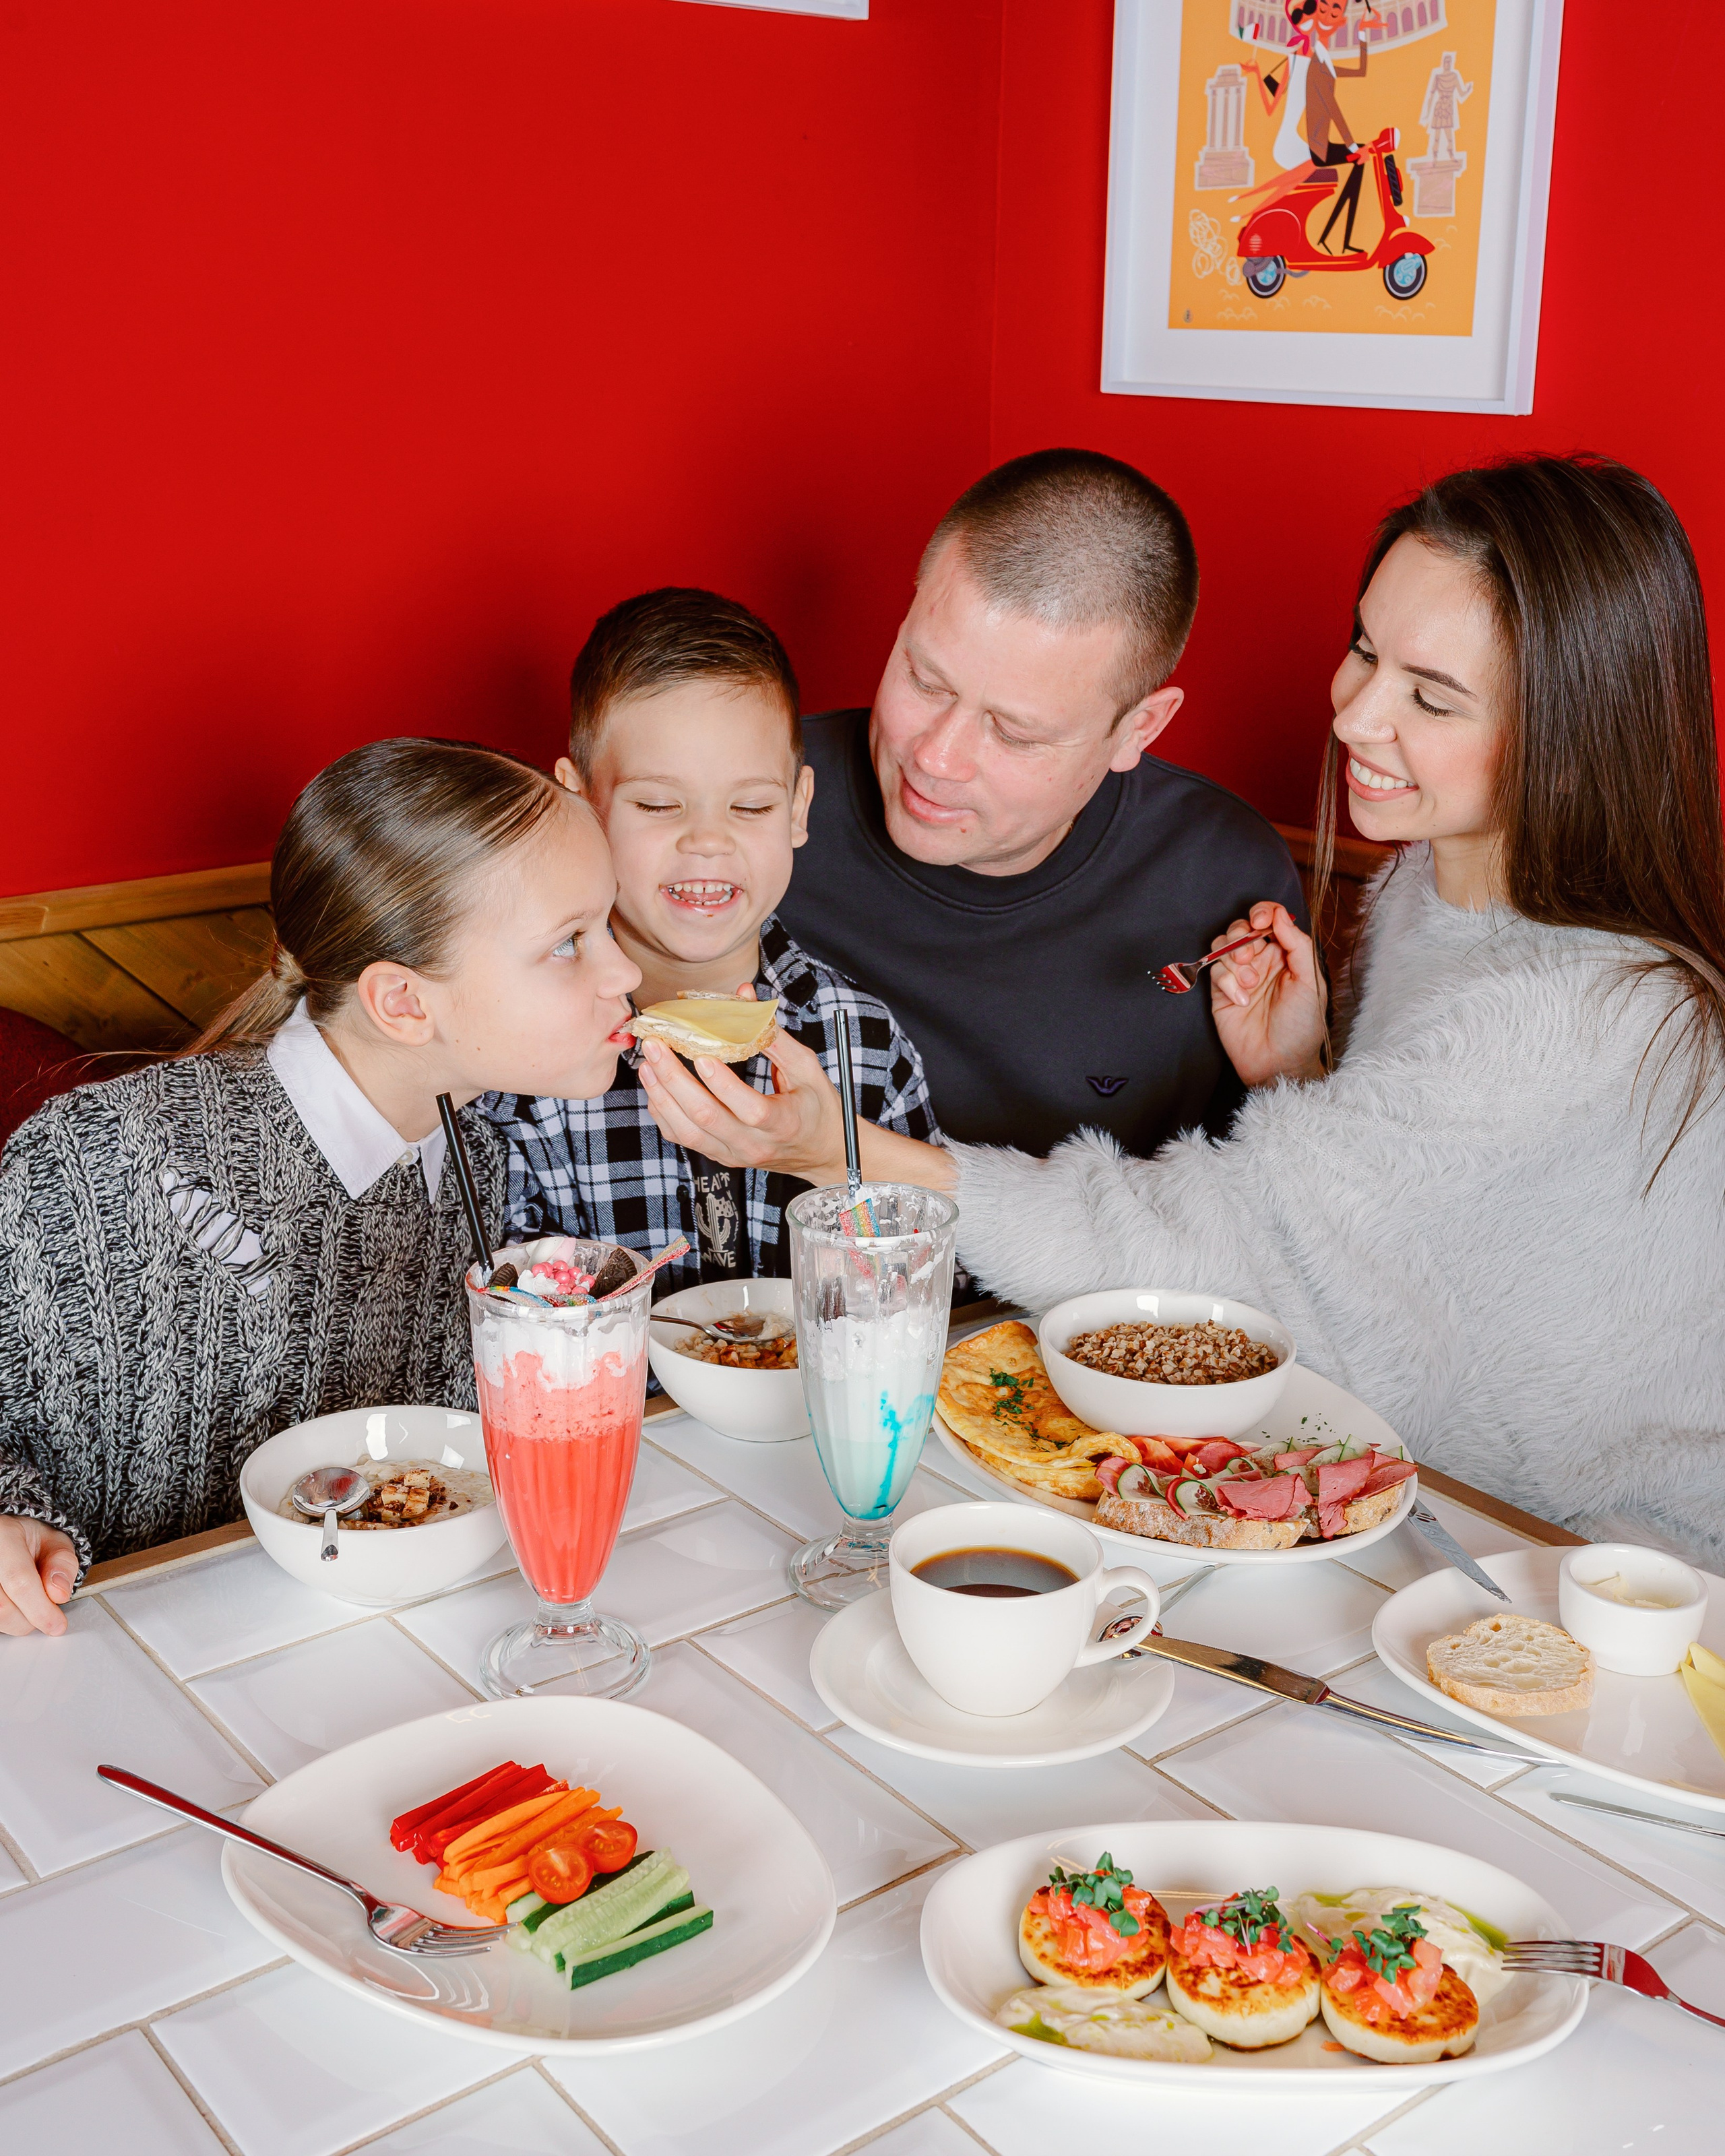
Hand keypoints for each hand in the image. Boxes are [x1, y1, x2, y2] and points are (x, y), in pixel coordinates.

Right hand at [0, 1516, 78, 1637]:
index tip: (57, 1625)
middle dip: (30, 1618)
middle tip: (46, 1610)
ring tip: (28, 1602)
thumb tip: (59, 1593)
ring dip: (17, 1622)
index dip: (40, 1609)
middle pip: (3, 1607)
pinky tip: (13, 1605)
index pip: (19, 1580)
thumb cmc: (27, 1539)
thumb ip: (63, 1563)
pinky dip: (5, 1620)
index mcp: (3, 1537)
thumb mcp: (54, 1541)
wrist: (3, 1537)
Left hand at [636, 1031, 850, 1184]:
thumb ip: (774, 1035)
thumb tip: (743, 996)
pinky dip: (663, 1113)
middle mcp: (755, 1144)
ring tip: (647, 1063)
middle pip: (707, 1117)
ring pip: (688, 1132)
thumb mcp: (807, 1069)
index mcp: (784, 1123)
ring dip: (662, 1096)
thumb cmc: (816, 1107)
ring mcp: (734, 1153)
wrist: (819, 1152)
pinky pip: (683, 1139)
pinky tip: (655, 1087)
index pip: (750, 1108)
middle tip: (655, 1045)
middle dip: (675, 1079)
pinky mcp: (720, 1155)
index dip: (723, 1084)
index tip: (701, 1056)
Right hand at [1208, 902, 1327, 1087]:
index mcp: (1285, 954)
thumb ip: (1297, 944)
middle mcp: (1261, 961)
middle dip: (1242, 935)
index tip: (1260, 922)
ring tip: (1249, 982)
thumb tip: (1280, 914)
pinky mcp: (1221, 992)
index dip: (1262, 913)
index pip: (1270, 919)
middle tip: (1249, 954)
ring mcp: (1239, 975)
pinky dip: (1227, 982)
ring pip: (1223, 945)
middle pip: (1241, 927)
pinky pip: (1215, 971)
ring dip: (1233, 958)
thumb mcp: (1310, 982)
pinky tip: (1241, 1001)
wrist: (1279, 1063)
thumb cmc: (1301, 1026)